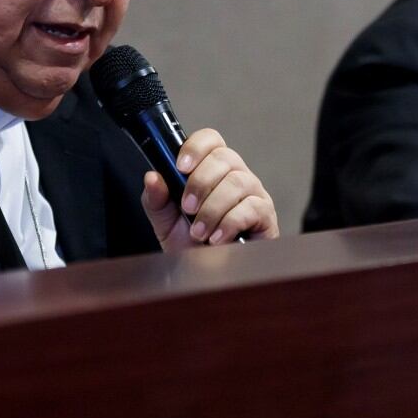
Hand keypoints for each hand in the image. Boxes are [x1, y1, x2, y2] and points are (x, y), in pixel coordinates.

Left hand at [141, 127, 278, 248]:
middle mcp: (235, 174)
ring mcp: (253, 192)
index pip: (210, 140)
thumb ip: (156, 199)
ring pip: (237, 181)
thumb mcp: (165, 222)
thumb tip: (152, 177)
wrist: (208, 277)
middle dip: (201, 183)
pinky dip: (229, 223)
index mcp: (211, 169)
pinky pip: (252, 207)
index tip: (181, 166)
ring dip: (213, 208)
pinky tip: (217, 238)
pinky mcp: (265, 214)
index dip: (196, 147)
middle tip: (187, 208)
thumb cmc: (191, 244)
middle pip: (224, 157)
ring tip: (199, 232)